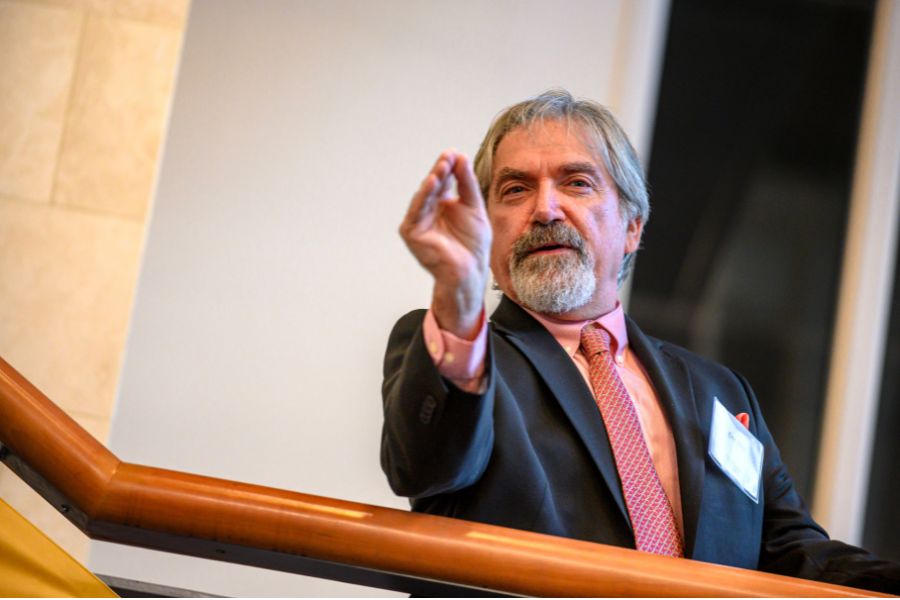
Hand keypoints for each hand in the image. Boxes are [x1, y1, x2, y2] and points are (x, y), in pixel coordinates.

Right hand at [399, 150, 491, 338]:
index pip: (443, 182)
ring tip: (442, 167)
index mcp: (442, 205)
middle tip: (447, 157)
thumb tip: (460, 158)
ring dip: (432, 180)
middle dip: (440, 171)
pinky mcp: (412, 232)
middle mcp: (428, 211)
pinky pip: (416, 210)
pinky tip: (431, 183)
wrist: (470, 270)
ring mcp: (419, 221)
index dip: (448, 168)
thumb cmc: (472, 245)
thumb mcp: (474, 207)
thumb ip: (466, 184)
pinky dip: (423, 196)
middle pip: (433, 186)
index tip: (454, 154)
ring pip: (424, 196)